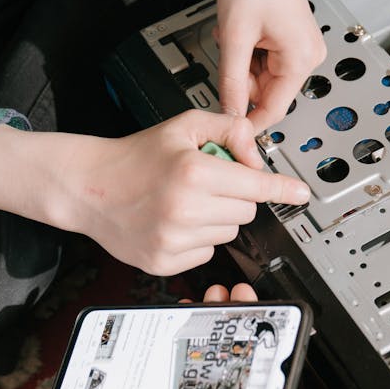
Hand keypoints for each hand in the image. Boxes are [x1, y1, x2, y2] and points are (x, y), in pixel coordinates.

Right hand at [0, 110, 309, 275]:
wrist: (88, 187)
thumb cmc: (134, 157)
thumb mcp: (183, 126)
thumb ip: (228, 130)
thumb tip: (257, 154)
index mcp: (193, 172)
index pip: (255, 186)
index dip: (282, 190)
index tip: (301, 195)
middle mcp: (185, 209)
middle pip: (246, 210)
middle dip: (235, 195)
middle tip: (206, 182)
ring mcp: (174, 239)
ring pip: (229, 233)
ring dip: (217, 217)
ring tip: (185, 201)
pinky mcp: (165, 262)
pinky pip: (207, 252)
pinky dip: (199, 239)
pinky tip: (175, 222)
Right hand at [58, 283, 312, 388]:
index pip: (254, 378)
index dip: (260, 345)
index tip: (264, 316)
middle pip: (226, 358)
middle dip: (233, 324)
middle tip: (235, 296)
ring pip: (197, 353)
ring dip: (206, 323)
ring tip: (210, 298)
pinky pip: (165, 357)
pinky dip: (171, 335)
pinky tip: (177, 317)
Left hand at [216, 0, 325, 130]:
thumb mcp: (235, 37)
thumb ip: (232, 82)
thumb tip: (229, 114)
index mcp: (300, 60)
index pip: (273, 109)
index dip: (246, 120)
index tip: (226, 129)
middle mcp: (308, 57)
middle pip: (267, 93)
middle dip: (241, 81)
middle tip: (226, 54)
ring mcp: (302, 48)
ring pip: (263, 77)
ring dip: (243, 64)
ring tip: (235, 34)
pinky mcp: (293, 40)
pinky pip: (266, 61)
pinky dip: (249, 53)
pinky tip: (242, 30)